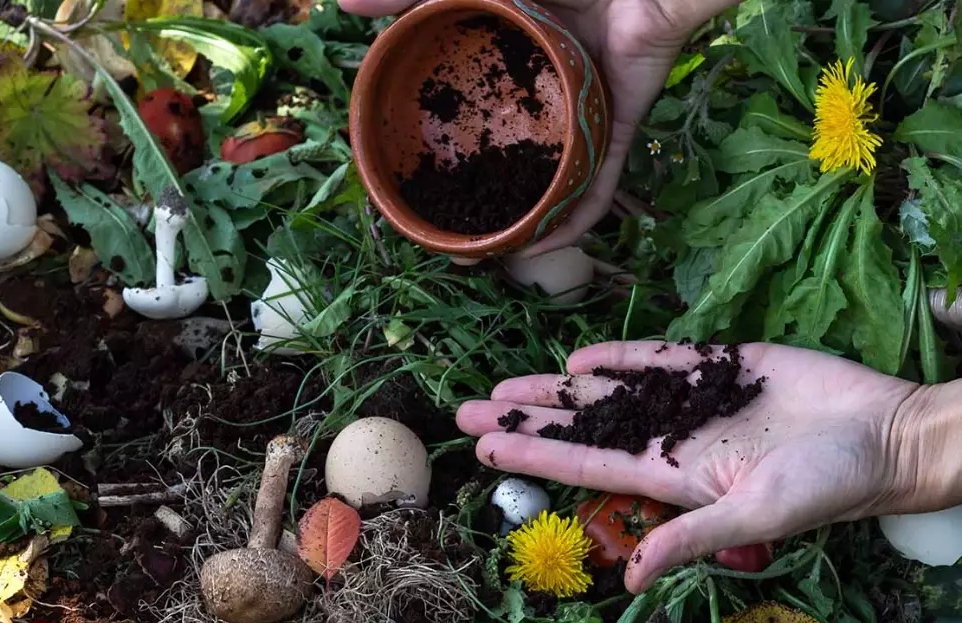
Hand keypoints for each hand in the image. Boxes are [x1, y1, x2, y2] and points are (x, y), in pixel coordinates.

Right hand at [340, 0, 739, 256]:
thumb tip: (342, 7)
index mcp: (515, 69)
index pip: (478, 126)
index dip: (450, 161)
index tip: (418, 189)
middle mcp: (548, 99)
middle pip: (516, 165)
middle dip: (487, 206)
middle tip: (456, 242)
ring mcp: (585, 117)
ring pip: (555, 185)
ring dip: (527, 224)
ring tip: (494, 256)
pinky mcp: (620, 127)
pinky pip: (601, 185)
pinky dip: (577, 218)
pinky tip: (545, 247)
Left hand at [456, 341, 927, 592]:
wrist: (884, 433)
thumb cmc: (828, 484)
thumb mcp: (756, 518)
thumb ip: (692, 540)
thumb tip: (632, 582)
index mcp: (673, 475)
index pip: (585, 464)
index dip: (533, 455)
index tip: (483, 447)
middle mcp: (671, 437)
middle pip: (581, 426)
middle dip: (525, 419)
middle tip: (467, 409)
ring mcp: (690, 400)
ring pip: (606, 392)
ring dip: (554, 389)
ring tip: (504, 385)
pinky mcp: (719, 365)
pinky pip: (657, 359)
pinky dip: (617, 357)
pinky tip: (578, 361)